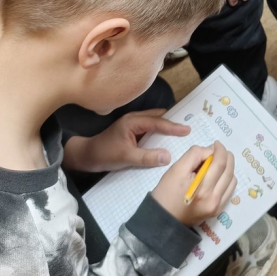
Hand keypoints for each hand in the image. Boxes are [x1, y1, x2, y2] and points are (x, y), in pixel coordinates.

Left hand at [62, 109, 189, 173]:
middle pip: (158, 117)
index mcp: (133, 121)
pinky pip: (150, 128)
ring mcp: (133, 124)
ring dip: (166, 126)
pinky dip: (159, 132)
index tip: (187, 130)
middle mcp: (134, 119)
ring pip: (154, 121)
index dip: (173, 126)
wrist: (87, 156)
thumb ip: (147, 157)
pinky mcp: (132, 131)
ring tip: (181, 133)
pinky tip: (166, 140)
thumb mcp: (126, 158)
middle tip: (189, 127)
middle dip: (173, 122)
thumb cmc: (105, 155)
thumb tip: (168, 156)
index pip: (157, 122)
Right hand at [152, 141, 236, 226]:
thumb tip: (211, 151)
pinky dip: (226, 179)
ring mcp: (217, 207)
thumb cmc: (167, 192)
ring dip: (228, 168)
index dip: (220, 149)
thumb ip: (195, 155)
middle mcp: (214, 199)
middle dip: (226, 156)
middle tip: (218, 150)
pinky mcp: (217, 211)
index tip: (216, 144)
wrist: (163, 219)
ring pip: (232, 180)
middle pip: (229, 171)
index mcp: (203, 189)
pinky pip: (229, 190)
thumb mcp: (177, 168)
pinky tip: (217, 175)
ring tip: (216, 163)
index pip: (220, 163)